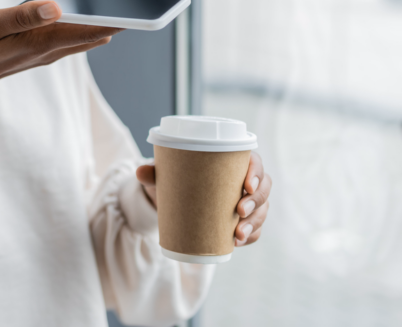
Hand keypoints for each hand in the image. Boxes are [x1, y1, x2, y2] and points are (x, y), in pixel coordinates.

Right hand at [0, 0, 116, 114]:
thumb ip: (23, 15)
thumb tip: (58, 6)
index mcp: (43, 43)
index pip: (92, 31)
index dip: (113, 14)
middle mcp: (52, 49)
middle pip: (93, 26)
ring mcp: (49, 50)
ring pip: (81, 25)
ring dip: (76, 0)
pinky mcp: (42, 47)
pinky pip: (66, 27)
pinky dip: (65, 7)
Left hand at [135, 152, 271, 246]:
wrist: (173, 201)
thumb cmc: (176, 180)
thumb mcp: (165, 176)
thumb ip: (154, 173)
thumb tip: (140, 171)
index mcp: (232, 162)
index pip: (254, 163)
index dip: (257, 173)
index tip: (247, 185)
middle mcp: (244, 181)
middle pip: (264, 188)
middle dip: (256, 201)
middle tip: (239, 211)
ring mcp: (247, 202)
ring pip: (262, 210)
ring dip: (255, 223)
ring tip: (238, 234)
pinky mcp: (243, 220)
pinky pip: (256, 229)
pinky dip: (251, 236)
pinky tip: (240, 242)